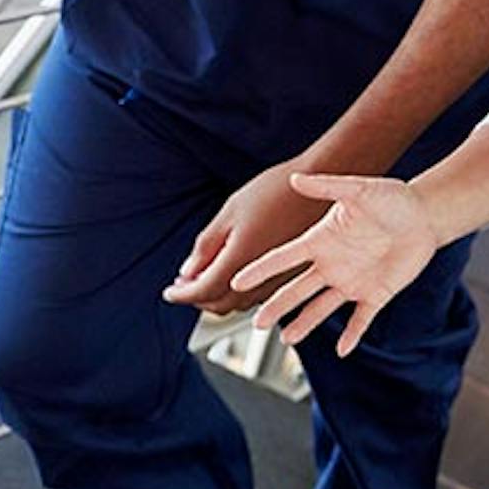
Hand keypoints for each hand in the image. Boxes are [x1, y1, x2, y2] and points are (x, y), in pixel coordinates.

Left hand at [162, 159, 327, 314]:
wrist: (319, 184)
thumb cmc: (275, 190)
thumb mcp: (230, 211)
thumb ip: (206, 246)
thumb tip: (187, 272)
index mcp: (241, 261)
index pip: (202, 291)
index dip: (181, 295)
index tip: (169, 293)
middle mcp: (262, 279)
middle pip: (220, 304)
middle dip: (198, 299)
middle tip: (185, 285)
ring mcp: (280, 281)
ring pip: (240, 304)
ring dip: (218, 298)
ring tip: (207, 279)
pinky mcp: (292, 277)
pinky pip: (259, 297)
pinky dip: (239, 294)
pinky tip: (235, 275)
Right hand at [229, 173, 440, 356]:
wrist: (426, 215)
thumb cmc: (393, 198)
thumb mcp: (360, 189)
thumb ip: (328, 186)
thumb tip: (295, 178)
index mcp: (321, 240)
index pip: (283, 258)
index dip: (260, 270)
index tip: (237, 282)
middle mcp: (332, 264)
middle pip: (296, 290)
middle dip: (276, 306)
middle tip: (256, 323)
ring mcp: (352, 281)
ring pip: (321, 308)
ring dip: (305, 324)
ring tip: (287, 340)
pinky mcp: (376, 294)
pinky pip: (361, 319)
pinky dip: (352, 335)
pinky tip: (341, 349)